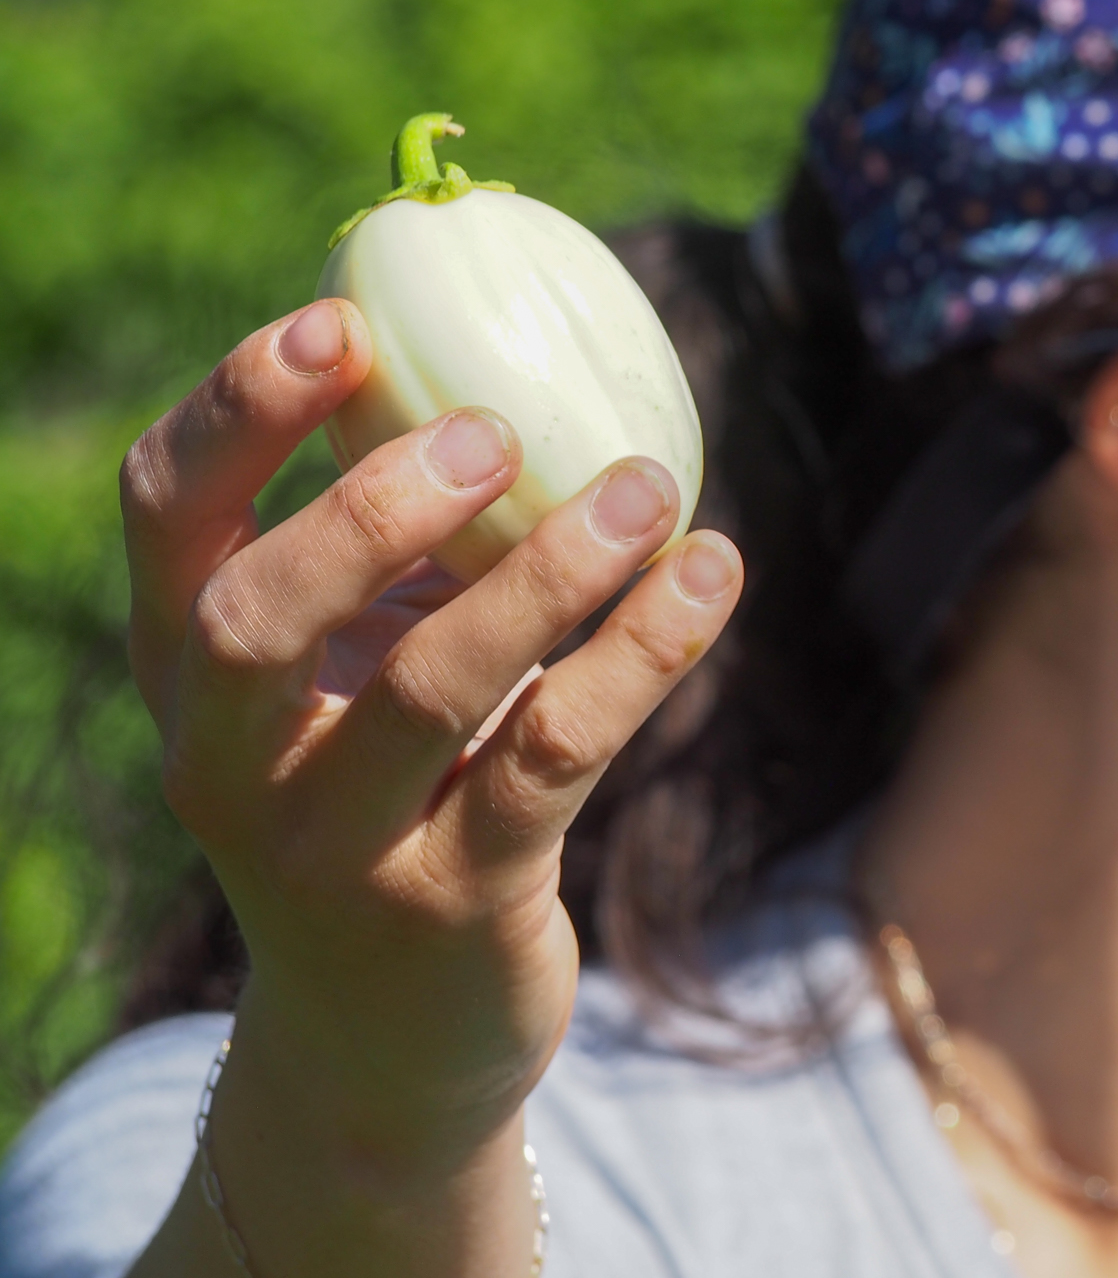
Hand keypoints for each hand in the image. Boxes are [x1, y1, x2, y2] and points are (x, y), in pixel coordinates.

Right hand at [121, 298, 740, 1272]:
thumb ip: (396, 548)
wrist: (389, 1038)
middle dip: (370, 508)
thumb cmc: (385, 797)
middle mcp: (229, 764)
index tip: (341, 322)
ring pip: (429, 690)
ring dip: (552, 573)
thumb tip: (509, 360)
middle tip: (495, 430)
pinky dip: (637, 655)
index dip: (237, 414)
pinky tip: (709, 577)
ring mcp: (332, 849)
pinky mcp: (453, 904)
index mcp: (190, 675)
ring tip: (649, 487)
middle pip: (253, 618)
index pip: (166, 521)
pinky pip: (552, 756)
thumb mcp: (353, 677)